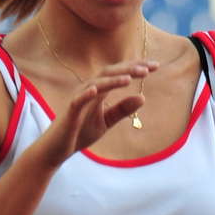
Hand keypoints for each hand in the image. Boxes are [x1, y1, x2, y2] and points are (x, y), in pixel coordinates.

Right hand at [42, 66, 156, 164]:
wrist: (58, 149)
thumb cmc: (80, 133)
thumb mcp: (106, 121)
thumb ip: (122, 110)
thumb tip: (143, 97)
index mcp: (99, 90)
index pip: (119, 74)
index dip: (136, 68)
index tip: (155, 66)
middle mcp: (89, 89)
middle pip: (110, 72)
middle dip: (129, 69)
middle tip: (149, 68)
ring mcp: (79, 98)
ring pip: (97, 83)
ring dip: (113, 79)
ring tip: (130, 78)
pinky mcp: (70, 111)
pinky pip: (79, 99)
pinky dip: (87, 93)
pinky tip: (98, 89)